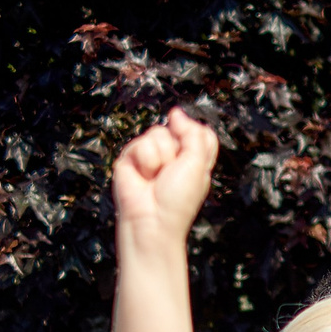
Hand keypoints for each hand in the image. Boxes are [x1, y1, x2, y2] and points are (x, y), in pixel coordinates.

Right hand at [111, 107, 218, 240]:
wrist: (152, 219)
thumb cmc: (178, 199)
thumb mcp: (198, 165)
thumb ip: (193, 135)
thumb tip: (176, 112)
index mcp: (194, 157)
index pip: (199, 131)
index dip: (195, 136)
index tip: (191, 155)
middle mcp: (172, 154)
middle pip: (177, 128)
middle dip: (177, 149)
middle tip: (172, 171)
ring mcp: (151, 154)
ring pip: (158, 133)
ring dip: (161, 158)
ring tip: (156, 177)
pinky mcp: (131, 157)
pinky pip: (140, 144)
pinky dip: (145, 161)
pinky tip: (144, 176)